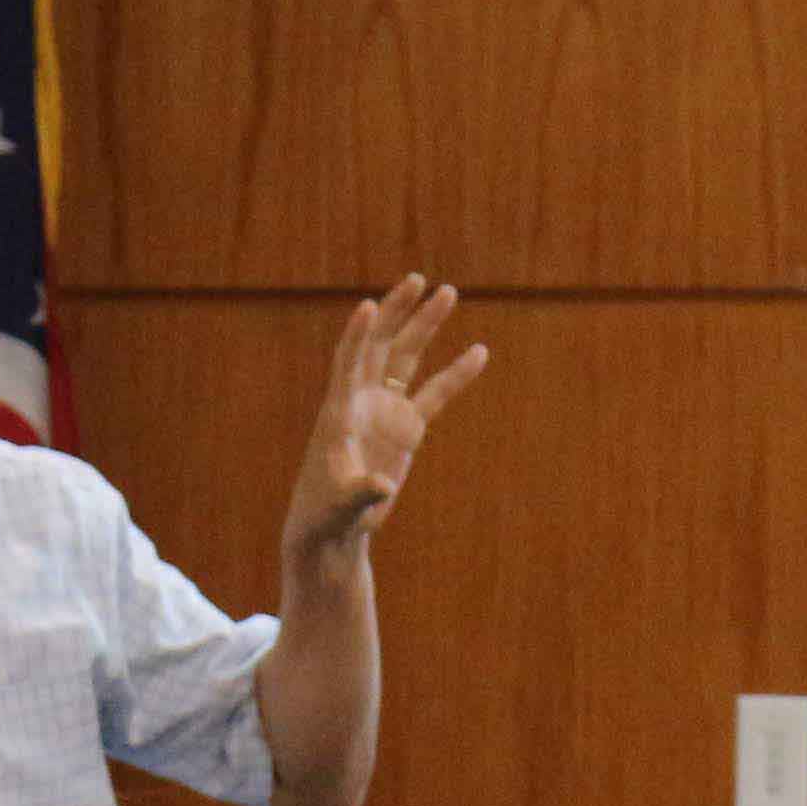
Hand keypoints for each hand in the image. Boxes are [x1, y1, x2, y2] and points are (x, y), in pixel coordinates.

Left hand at [281, 277, 487, 570]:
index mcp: (340, 411)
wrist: (335, 525)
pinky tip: (479, 352)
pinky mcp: (406, 426)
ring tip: (448, 291)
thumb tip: (383, 485)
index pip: (348, 361)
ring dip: (425, 325)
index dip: (358, 334)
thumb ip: (361, 490)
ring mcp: (385, 409)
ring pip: (407, 358)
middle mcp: (362, 400)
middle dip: (398, 312)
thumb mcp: (341, 504)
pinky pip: (436, 393)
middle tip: (417, 279)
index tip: (369, 306)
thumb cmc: (327, 513)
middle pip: (381, 345)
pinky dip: (456, 374)